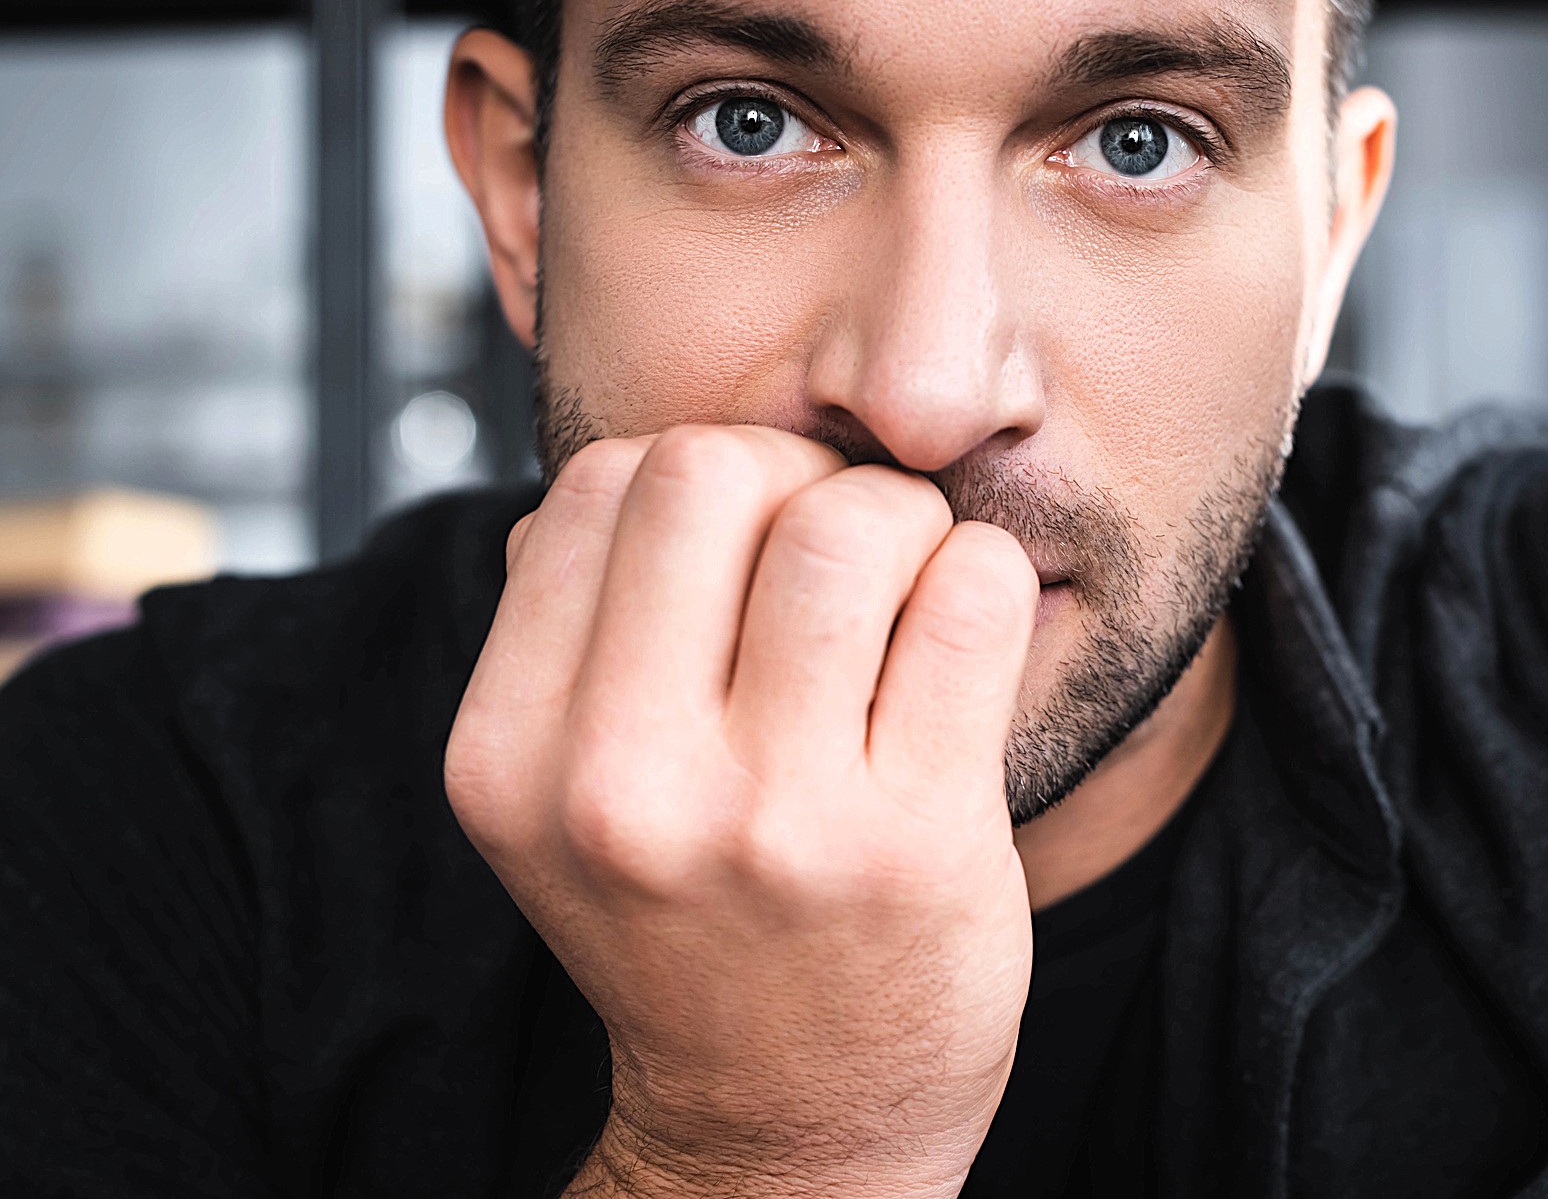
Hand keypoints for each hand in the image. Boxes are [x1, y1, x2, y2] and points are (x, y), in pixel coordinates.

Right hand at [444, 426, 1041, 1197]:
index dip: (698, 478)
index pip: (601, 483)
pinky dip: (983, 577)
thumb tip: (625, 473)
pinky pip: (974, 594)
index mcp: (511, 755)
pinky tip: (965, 641)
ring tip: (909, 593)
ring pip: (850, 520)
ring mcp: (773, 821)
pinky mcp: (914, 845)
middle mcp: (620, 788)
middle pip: (713, 469)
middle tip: (841, 550)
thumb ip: (572, 633)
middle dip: (797, 476)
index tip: (749, 542)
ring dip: (903, 521)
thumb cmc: (696, 926)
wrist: (786, 1130)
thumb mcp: (569, 794)